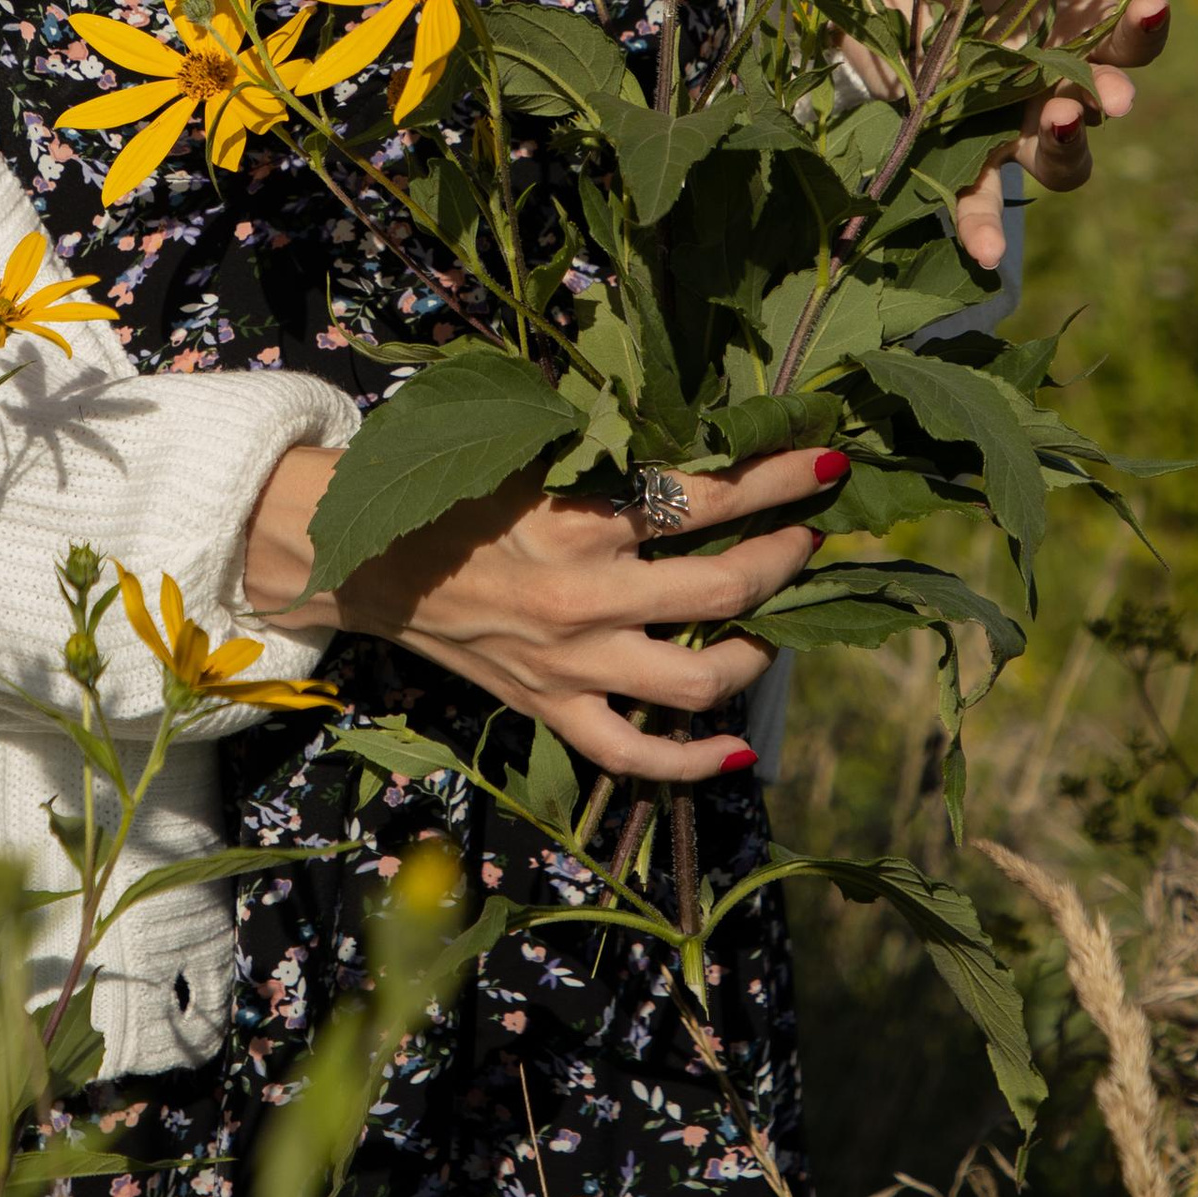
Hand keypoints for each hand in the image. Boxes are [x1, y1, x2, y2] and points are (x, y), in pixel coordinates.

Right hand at [243, 441, 839, 782]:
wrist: (372, 563)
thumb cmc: (455, 496)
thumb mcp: (531, 457)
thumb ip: (611, 454)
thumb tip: (706, 435)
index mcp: (578, 520)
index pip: (704, 496)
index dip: (775, 478)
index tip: (825, 462)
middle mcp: (584, 598)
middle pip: (722, 588)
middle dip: (784, 558)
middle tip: (809, 536)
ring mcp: (572, 665)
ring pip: (696, 679)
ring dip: (755, 651)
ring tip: (774, 625)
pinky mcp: (553, 710)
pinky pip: (636, 753)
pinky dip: (693, 761)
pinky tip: (739, 749)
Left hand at [856, 0, 1191, 272]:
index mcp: (1078, 27)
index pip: (1128, 38)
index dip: (1143, 27)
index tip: (1151, 2)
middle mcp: (1051, 81)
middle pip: (1100, 106)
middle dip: (1109, 96)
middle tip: (1111, 94)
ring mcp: (1003, 119)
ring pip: (1057, 161)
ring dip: (1065, 152)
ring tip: (1060, 125)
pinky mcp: (951, 146)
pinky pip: (974, 197)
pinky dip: (983, 229)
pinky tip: (985, 255)